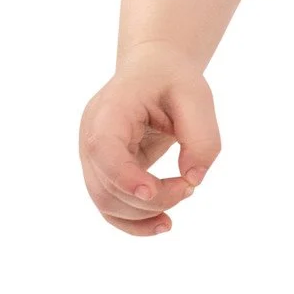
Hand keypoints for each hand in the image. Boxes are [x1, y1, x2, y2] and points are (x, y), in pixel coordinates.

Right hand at [78, 46, 221, 236]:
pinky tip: (162, 223)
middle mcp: (91, 136)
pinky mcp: (102, 172)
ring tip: (183, 194)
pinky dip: (134, 221)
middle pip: (106, 186)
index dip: (124, 176)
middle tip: (190, 186)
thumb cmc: (172, 79)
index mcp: (110, 109)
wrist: (152, 70)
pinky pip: (110, 206)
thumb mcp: (197, 97)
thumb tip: (193, 180)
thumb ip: (201, 137)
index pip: (104, 148)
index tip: (151, 191)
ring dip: (144, 213)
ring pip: (106, 202)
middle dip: (150, 199)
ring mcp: (92, 157)